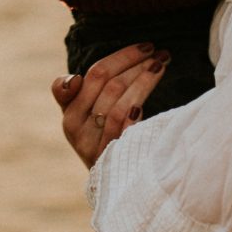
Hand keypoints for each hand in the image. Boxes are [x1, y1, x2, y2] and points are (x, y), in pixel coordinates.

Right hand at [53, 44, 166, 167]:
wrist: (110, 184)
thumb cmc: (99, 140)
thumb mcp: (83, 117)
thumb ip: (72, 94)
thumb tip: (73, 79)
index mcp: (69, 112)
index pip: (95, 74)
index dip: (122, 57)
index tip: (146, 47)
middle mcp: (76, 129)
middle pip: (109, 85)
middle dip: (138, 64)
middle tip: (160, 53)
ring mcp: (93, 146)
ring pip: (119, 104)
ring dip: (144, 81)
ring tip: (162, 67)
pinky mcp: (109, 160)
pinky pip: (124, 129)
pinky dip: (136, 110)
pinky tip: (149, 101)